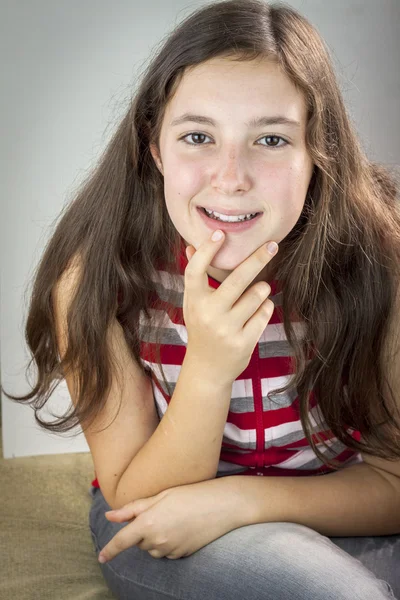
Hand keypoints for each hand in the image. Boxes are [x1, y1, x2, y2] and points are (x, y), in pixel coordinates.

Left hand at [98, 478, 246, 561]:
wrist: (221, 506)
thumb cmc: (190, 494)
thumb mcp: (160, 496)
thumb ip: (133, 509)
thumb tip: (109, 516)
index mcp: (148, 523)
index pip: (122, 540)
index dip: (110, 549)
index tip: (101, 556)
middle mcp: (157, 540)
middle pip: (139, 541)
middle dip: (143, 529)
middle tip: (161, 510)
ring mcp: (170, 549)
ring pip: (152, 548)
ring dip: (155, 537)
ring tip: (174, 517)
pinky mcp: (181, 554)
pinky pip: (167, 551)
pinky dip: (168, 542)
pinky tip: (182, 527)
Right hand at [184, 230, 277, 386]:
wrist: (207, 369)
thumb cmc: (202, 328)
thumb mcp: (193, 304)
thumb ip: (195, 277)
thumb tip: (189, 245)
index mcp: (194, 301)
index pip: (196, 270)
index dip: (207, 251)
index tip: (221, 233)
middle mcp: (208, 314)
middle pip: (237, 279)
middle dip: (258, 259)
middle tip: (273, 245)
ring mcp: (226, 329)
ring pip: (257, 295)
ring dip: (263, 288)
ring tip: (259, 291)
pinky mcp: (243, 342)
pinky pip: (264, 313)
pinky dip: (266, 307)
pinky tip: (259, 309)